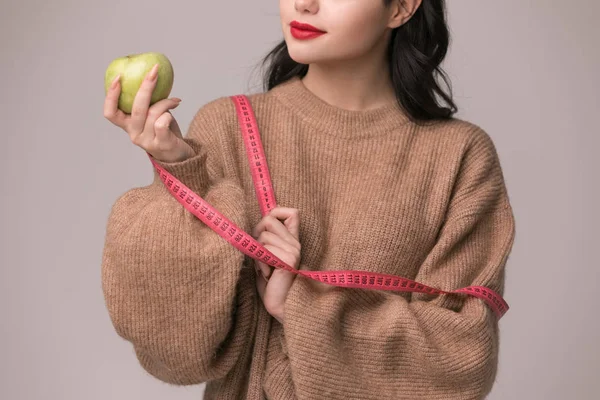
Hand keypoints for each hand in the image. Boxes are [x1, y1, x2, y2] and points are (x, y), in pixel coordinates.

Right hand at [103, 63, 193, 162]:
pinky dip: (169, 113)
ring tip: (174, 100)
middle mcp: (133, 134)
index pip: (110, 113)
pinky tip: (176, 107)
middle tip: (154, 72)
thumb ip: (148, 102)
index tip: (117, 77)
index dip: (110, 96)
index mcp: (127, 126)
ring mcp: (146, 141)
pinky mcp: (161, 144)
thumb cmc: (165, 131)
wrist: (180, 155)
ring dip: (165, 102)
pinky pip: (162, 122)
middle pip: (135, 108)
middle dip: (145, 87)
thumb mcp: (152, 115)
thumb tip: (151, 73)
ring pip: (152, 113)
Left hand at [252, 207, 300, 323]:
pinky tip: (267, 274)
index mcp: (293, 241)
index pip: (292, 212)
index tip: (264, 227)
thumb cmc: (270, 284)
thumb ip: (266, 240)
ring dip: (257, 253)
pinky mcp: (289, 259)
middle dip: (257, 233)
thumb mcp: (266, 257)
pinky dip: (259, 263)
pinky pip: (264, 249)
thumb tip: (256, 224)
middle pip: (269, 219)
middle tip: (260, 254)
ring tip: (264, 268)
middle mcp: (296, 243)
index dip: (275, 212)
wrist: (280, 306)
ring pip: (263, 235)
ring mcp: (294, 250)